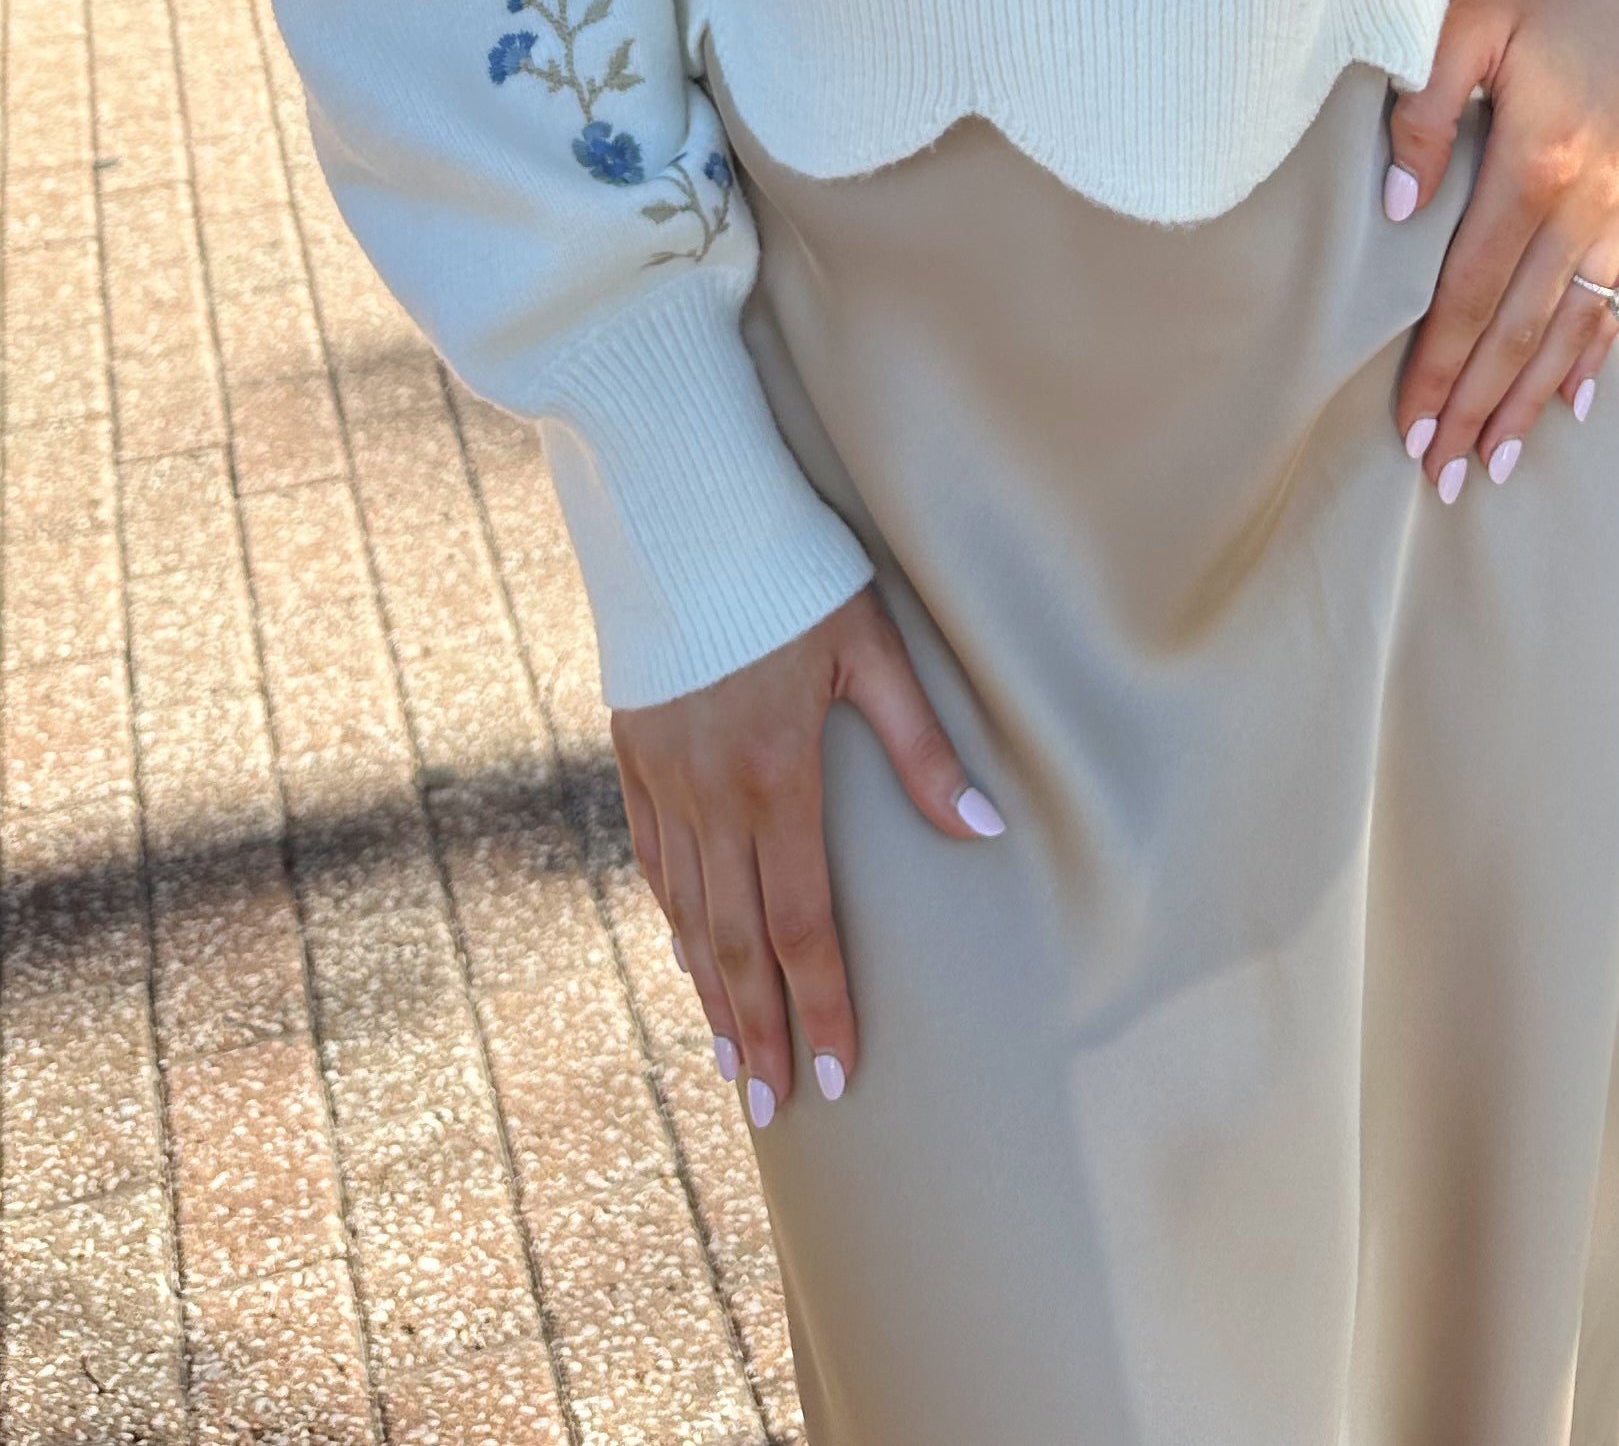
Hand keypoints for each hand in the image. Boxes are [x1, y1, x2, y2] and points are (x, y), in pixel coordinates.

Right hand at [611, 584, 1002, 1123]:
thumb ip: (922, 748)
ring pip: (688, 910)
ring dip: (712, 991)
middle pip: (737, 941)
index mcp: (777, 776)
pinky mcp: (634, 751)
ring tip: (732, 1058)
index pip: (802, 923)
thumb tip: (984, 833)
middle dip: (760, 1031)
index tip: (833, 1077)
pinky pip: (651, 857)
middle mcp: (712, 793)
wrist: (680, 510)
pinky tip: (687, 954)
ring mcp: (665, 776)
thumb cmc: (794, 571)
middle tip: (774, 1108)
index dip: (820, 1005)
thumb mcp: (871, 648)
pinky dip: (672, 917)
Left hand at [1384, 0, 1618, 497]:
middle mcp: (1595, 195)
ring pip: (1579, 323)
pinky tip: (1576, 399)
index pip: (1473, 289)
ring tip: (1500, 460)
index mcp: (1537, 158)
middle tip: (1446, 476)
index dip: (1441, 364)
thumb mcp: (1463, 17)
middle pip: (1524, 326)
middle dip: (1482, 407)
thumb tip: (1400, 206)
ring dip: (1536, 398)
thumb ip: (1425, 111)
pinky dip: (1599, 349)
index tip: (1413, 426)